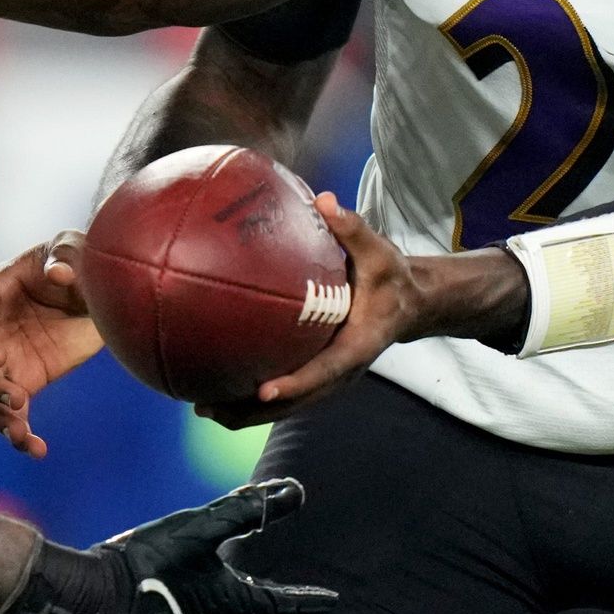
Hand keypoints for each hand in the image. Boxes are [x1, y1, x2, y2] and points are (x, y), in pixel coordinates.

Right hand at [0, 233, 104, 457]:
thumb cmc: (82, 260)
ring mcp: (5, 358)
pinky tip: (36, 449)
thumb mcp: (77, 250)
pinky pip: (12, 413)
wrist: (101, 291)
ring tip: (19, 433)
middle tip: (16, 397)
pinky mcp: (24, 381)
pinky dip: (19, 434)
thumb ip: (67, 257)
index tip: (0, 357)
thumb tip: (58, 273)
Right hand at [0, 478, 337, 613]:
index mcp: (230, 601)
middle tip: (273, 609)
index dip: (308, 600)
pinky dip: (198, 607)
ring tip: (235, 604)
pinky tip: (182, 592)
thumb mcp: (201, 528)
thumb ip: (247, 509)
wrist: (92, 600)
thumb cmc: (150, 563)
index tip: (332, 602)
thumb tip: (295, 493)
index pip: (281, 603)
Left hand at [197, 193, 423, 428]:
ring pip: (289, 405)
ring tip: (203, 408)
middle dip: (254, 411)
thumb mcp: (379, 251)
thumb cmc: (390, 276)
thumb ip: (352, 228)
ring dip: (247, 412)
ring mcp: (332, 377)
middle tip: (209, 407)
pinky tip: (220, 387)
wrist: (410, 304)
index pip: (326, 370)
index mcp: (359, 345)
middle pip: (297, 401)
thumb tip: (324, 200)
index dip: (296, 383)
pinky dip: (254, 398)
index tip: (264, 391)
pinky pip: (288, 392)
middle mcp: (343, 370)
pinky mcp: (322, 372)